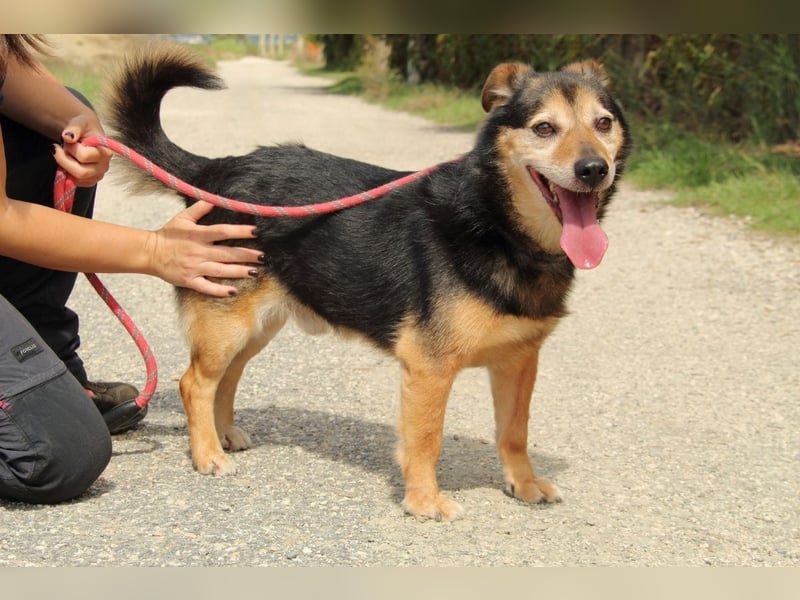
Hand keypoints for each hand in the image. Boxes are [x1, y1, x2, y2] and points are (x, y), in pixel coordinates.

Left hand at [51, 115, 111, 186]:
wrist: (86, 131)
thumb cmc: (85, 126)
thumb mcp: (80, 122)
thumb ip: (74, 127)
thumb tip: (68, 136)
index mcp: (105, 151)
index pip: (84, 156)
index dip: (71, 148)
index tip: (67, 139)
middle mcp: (105, 166)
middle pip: (81, 172)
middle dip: (65, 160)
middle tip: (59, 149)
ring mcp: (98, 175)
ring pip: (77, 179)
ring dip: (66, 166)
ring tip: (66, 154)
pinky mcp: (91, 180)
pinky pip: (76, 183)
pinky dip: (67, 173)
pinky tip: (68, 161)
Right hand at [149, 200, 263, 296]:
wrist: (149, 253)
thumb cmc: (168, 235)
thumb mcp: (182, 218)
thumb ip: (200, 208)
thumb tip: (214, 198)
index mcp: (198, 235)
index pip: (223, 232)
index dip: (240, 231)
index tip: (257, 232)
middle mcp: (198, 251)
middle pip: (227, 253)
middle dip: (247, 255)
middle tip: (264, 257)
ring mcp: (194, 268)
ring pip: (221, 271)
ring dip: (239, 272)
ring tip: (255, 272)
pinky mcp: (189, 281)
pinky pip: (206, 287)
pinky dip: (219, 290)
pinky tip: (233, 291)